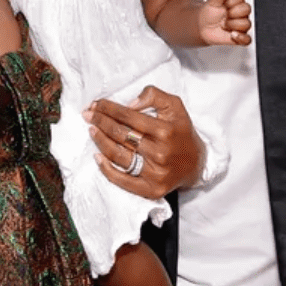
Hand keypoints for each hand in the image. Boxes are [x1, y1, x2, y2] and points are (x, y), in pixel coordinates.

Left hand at [84, 86, 202, 198]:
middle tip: (88, 115)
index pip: (129, 116)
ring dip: (100, 141)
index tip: (97, 104)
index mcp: (165, 130)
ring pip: (118, 155)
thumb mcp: (175, 106)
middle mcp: (160, 152)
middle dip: (101, 122)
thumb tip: (130, 103)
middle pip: (120, 135)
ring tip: (92, 130)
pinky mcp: (151, 189)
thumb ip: (154, 96)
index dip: (109, 109)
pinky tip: (97, 157)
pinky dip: (106, 169)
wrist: (197, 164)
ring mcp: (155, 173)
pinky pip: (122, 180)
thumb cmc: (181, 132)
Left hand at [197, 0, 251, 45]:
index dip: (231, 1)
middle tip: (224, 15)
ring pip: (247, 24)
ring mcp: (241, 24)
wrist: (202, 26)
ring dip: (233, 25)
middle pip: (247, 9)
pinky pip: (248, 39)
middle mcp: (240, 12)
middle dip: (233, 12)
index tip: (224, 4)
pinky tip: (232, 34)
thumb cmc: (208, 13)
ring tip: (223, 25)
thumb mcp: (212, 2)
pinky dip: (241, 37)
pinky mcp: (240, 37)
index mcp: (235, 2)